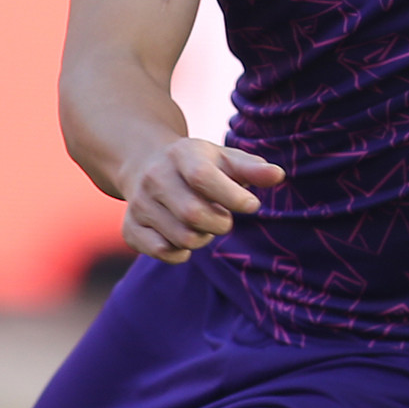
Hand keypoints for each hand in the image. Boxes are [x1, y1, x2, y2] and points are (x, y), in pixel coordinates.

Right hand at [119, 137, 284, 263]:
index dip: (231, 196)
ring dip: (203, 238)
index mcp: (182, 155)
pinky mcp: (130, 227)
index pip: (203, 177)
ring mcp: (139, 203)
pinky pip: (161, 251)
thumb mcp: (225, 159)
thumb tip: (278, 176)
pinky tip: (184, 238)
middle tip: (224, 218)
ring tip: (204, 225)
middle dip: (220, 223)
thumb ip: (253, 168)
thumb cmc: (198, 164)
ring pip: (181, 237)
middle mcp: (155, 177)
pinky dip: (181, 252)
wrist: (146, 165)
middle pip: (193, 214)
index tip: (252, 205)